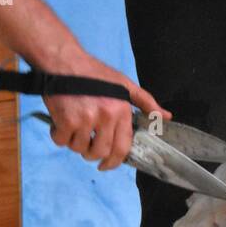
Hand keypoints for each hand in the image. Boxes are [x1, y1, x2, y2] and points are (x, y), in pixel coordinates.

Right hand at [41, 55, 170, 170]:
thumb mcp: (125, 84)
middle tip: (86, 145)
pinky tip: (60, 123)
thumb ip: (146, 102)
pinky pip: (62, 141)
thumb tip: (166, 117)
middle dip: (92, 154)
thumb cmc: (94, 73)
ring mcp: (85, 119)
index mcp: (121, 111)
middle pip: (100, 152)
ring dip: (74, 143)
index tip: (106, 165)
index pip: (122, 147)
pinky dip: (58, 135)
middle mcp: (106, 116)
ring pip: (79, 148)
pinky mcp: (66, 120)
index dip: (114, 162)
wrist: (64, 62)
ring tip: (73, 127)